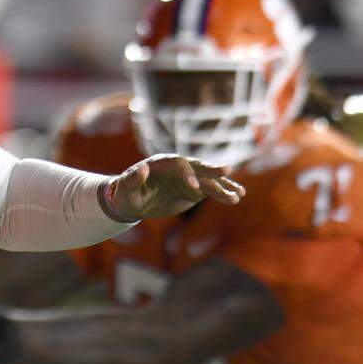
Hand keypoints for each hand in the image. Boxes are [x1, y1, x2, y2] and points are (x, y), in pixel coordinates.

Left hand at [109, 154, 244, 220]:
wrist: (133, 201)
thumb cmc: (126, 194)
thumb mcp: (125, 190)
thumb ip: (132, 179)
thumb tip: (142, 168)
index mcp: (160, 163)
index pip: (177, 164)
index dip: (186, 174)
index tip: (193, 188)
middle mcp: (177, 167)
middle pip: (197, 165)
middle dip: (211, 169)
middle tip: (227, 171)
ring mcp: (187, 177)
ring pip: (208, 179)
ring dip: (223, 185)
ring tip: (239, 194)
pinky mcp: (194, 189)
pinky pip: (212, 189)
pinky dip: (224, 191)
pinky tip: (238, 196)